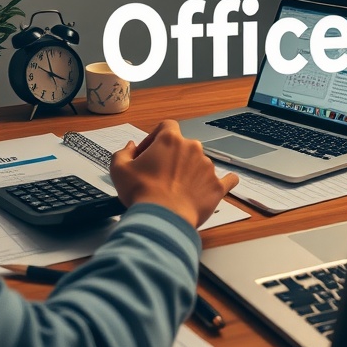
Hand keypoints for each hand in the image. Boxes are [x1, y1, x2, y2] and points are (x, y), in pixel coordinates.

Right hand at [110, 119, 238, 229]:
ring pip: (200, 163)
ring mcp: (207, 167)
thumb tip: (131, 147)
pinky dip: (224, 181)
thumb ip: (123, 152)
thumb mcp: (119, 169)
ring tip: (176, 190)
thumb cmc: (141, 193)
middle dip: (172, 158)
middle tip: (159, 175)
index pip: (166, 127)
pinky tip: (224, 182)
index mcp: (171, 139)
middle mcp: (192, 148)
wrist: (162, 219)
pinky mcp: (217, 187)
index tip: (149, 152)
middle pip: (183, 146)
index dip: (156, 137)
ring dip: (190, 171)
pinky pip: (227, 180)